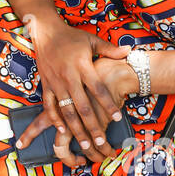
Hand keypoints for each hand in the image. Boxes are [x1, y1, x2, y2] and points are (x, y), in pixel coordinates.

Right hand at [19, 17, 132, 160]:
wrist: (45, 31)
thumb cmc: (71, 37)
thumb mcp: (92, 40)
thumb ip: (110, 49)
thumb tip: (129, 51)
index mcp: (82, 65)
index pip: (97, 89)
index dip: (108, 104)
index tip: (117, 118)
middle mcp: (69, 76)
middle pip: (82, 106)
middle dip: (92, 125)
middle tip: (101, 142)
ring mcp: (55, 82)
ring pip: (66, 110)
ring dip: (75, 128)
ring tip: (84, 144)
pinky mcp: (45, 84)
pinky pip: (49, 105)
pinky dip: (54, 118)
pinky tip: (62, 130)